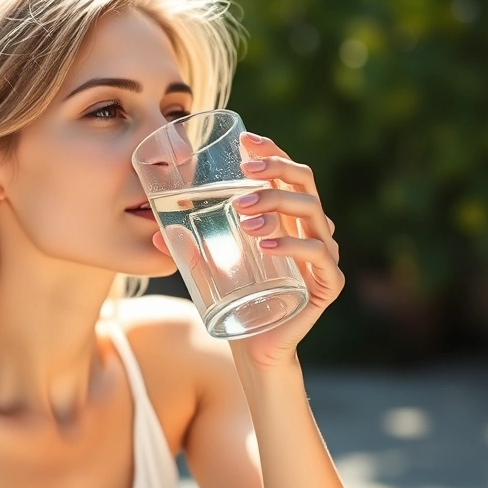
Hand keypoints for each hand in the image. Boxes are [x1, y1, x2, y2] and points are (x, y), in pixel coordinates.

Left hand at [152, 132, 344, 368]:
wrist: (255, 348)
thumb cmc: (237, 301)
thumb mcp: (212, 267)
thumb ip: (191, 247)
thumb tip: (157, 233)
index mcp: (291, 219)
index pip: (290, 172)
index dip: (272, 151)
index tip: (245, 140)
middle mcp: (314, 230)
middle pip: (304, 183)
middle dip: (275, 170)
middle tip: (244, 173)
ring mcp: (326, 255)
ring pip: (310, 212)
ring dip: (275, 204)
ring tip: (241, 211)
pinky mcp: (330, 283)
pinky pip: (316, 254)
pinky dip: (290, 245)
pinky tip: (263, 244)